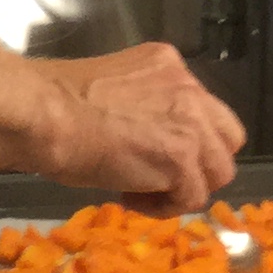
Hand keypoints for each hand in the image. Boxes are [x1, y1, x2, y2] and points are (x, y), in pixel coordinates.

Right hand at [38, 42, 245, 213]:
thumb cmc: (57, 104)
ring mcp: (191, 122)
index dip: (184, 138)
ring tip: (141, 192)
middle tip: (162, 177)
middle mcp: (189, 88)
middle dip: (201, 164)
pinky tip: (130, 198)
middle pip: (227, 138)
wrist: (46, 114)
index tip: (150, 151)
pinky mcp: (182, 157)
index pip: (203, 108)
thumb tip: (148, 141)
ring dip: (184, 188)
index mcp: (169, 65)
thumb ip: (144, 107)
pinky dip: (164, 207)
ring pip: (218, 171)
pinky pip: (193, 197)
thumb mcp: (113, 92)